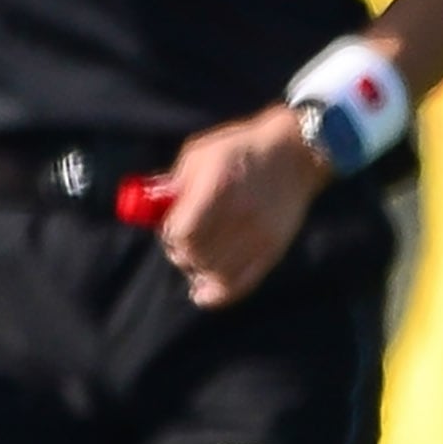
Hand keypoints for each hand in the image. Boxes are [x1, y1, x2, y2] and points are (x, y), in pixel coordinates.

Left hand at [152, 104, 328, 308]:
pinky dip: (217, 293)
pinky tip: (202, 292)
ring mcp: (260, 235)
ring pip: (215, 273)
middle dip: (180, 253)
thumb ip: (174, 184)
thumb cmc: (239, 150)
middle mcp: (242, 215)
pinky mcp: (273, 248)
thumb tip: (148, 210)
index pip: (183, 233)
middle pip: (197, 255)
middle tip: (181, 245)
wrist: (295, 152)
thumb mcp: (200, 155)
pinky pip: (241, 284)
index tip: (169, 229)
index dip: (169, 235)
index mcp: (219, 189)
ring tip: (194, 260)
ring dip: (197, 270)